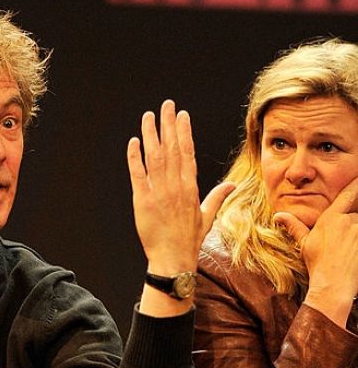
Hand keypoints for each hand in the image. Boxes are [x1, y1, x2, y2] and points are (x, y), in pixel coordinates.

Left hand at [127, 100, 234, 277]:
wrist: (172, 260)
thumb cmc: (189, 241)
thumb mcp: (206, 217)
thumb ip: (217, 197)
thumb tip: (233, 186)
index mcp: (190, 188)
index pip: (187, 153)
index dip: (184, 132)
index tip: (181, 115)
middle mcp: (175, 187)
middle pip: (172, 149)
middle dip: (168, 125)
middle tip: (166, 106)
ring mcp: (158, 193)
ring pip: (155, 157)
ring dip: (151, 135)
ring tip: (148, 117)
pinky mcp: (142, 202)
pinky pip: (138, 175)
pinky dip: (135, 158)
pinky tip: (134, 142)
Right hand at [275, 177, 357, 326]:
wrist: (332, 286)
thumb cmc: (317, 265)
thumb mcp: (304, 244)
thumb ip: (294, 226)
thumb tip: (278, 216)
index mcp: (331, 218)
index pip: (349, 194)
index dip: (356, 185)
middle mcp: (347, 221)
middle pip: (355, 216)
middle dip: (352, 227)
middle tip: (343, 244)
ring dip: (355, 237)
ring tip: (348, 251)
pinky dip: (357, 244)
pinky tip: (353, 254)